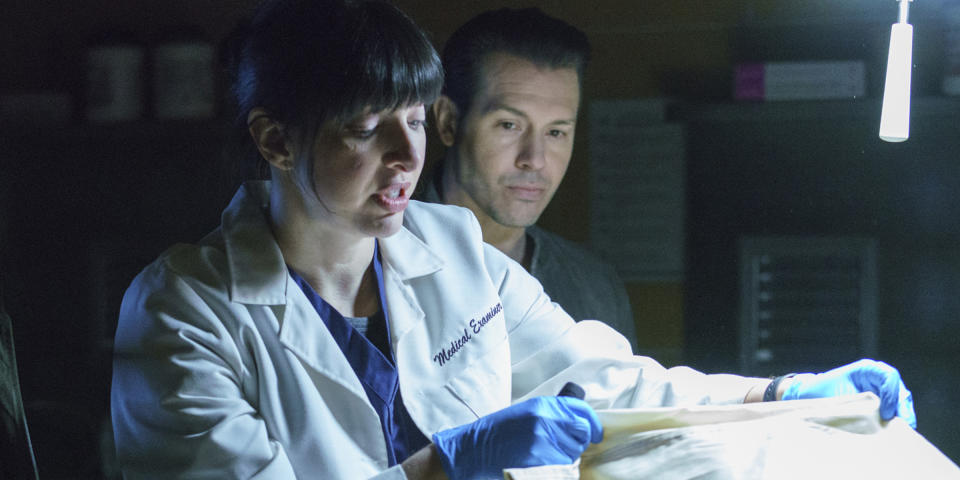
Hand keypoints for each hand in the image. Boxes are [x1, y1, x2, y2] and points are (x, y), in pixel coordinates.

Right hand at [431, 396, 602, 479]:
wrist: (471, 452)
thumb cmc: (495, 434)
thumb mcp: (524, 413)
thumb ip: (551, 415)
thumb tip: (580, 423)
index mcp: (541, 406)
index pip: (581, 411)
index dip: (592, 423)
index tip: (595, 433)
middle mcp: (545, 421)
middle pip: (582, 433)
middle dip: (576, 442)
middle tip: (559, 447)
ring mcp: (543, 443)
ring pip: (573, 454)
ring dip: (564, 458)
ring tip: (541, 456)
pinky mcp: (540, 464)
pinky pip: (562, 469)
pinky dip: (556, 471)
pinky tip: (539, 466)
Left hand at [782, 358, 915, 427]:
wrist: (813, 396)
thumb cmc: (821, 391)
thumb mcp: (834, 393)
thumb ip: (850, 400)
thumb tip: (870, 414)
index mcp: (865, 369)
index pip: (888, 375)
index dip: (891, 393)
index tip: (885, 413)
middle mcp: (876, 377)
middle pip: (899, 388)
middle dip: (901, 406)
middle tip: (904, 424)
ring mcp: (880, 388)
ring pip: (900, 399)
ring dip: (903, 413)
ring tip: (904, 428)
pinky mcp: (880, 401)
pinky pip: (895, 407)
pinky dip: (898, 417)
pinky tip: (898, 429)